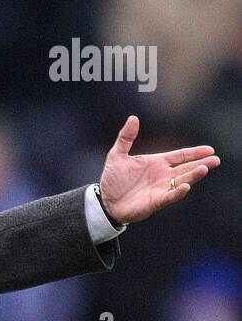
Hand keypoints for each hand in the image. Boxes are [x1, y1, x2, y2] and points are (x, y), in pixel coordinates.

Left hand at [99, 115, 219, 223]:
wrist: (105, 202)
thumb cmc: (113, 180)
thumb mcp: (117, 155)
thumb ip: (126, 138)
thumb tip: (133, 118)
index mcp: (157, 163)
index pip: (180, 156)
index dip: (194, 153)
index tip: (209, 150)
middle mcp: (162, 176)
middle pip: (186, 168)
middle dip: (201, 164)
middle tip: (215, 160)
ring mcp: (160, 189)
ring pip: (181, 181)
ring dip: (193, 175)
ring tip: (204, 169)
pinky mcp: (155, 202)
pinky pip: (169, 196)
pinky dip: (178, 192)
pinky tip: (186, 186)